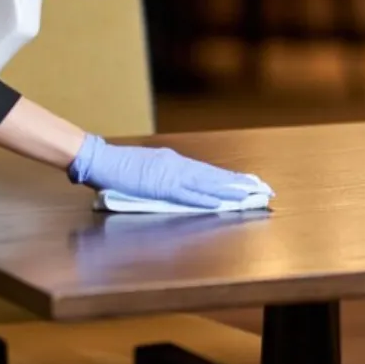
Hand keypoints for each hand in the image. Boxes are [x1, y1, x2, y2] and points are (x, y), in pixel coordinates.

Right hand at [68, 134, 272, 208]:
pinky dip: (206, 199)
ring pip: (207, 184)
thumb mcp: (147, 170)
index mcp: (174, 162)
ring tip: (250, 194)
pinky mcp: (162, 187)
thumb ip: (164, 177)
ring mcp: (171, 175)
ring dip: (229, 190)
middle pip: (214, 176)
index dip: (228, 178)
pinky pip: (189, 195)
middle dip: (239, 182)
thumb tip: (179, 185)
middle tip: (262, 187)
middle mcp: (177, 165)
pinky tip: (220, 203)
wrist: (102, 160)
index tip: (248, 182)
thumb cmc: (119, 167)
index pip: (208, 172)